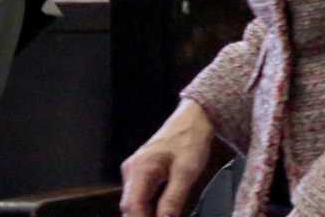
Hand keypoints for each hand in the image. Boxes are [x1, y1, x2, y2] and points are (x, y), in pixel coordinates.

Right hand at [121, 98, 218, 216]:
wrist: (194, 117)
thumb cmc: (191, 139)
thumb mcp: (187, 171)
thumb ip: (173, 199)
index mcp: (140, 169)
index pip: (132, 206)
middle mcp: (131, 170)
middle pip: (131, 206)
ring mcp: (134, 170)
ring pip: (135, 202)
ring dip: (148, 212)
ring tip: (168, 212)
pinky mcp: (141, 171)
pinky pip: (141, 194)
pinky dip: (150, 204)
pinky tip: (164, 208)